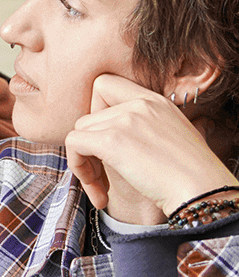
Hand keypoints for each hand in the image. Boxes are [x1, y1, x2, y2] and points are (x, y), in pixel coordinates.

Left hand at [65, 74, 237, 221]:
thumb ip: (143, 127)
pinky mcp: (113, 140)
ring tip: (103, 189)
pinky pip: (73, 145)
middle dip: (88, 147)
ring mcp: (126, 119)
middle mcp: (140, 103)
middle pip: (87, 116)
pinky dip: (78, 168)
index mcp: (155, 100)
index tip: (105, 139)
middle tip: (101, 173)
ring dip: (84, 164)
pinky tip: (100, 192)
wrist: (203, 190)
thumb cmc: (189, 175)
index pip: (105, 84)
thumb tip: (109, 137)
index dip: (95, 111)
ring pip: (78, 132)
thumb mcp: (170, 137)